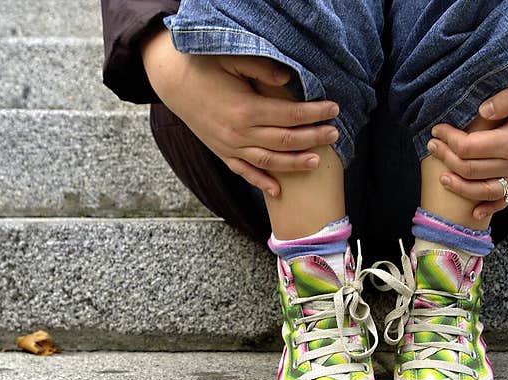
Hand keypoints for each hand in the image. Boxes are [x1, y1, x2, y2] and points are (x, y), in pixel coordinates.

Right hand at [142, 29, 339, 195]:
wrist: (173, 82)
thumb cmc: (205, 66)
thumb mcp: (233, 59)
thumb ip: (262, 69)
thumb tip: (289, 80)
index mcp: (246, 109)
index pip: (290, 115)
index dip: (314, 113)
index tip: (333, 108)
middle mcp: (239, 133)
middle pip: (285, 140)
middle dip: (313, 138)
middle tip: (334, 134)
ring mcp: (230, 146)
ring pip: (269, 161)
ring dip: (294, 163)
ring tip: (317, 161)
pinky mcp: (222, 152)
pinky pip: (244, 172)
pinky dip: (261, 183)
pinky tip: (278, 191)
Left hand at [426, 42, 507, 219]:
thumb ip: (507, 99)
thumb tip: (481, 109)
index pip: (469, 146)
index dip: (449, 139)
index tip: (436, 129)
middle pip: (471, 169)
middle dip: (447, 159)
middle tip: (431, 146)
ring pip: (484, 190)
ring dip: (460, 187)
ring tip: (442, 178)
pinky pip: (506, 200)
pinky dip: (490, 208)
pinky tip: (475, 212)